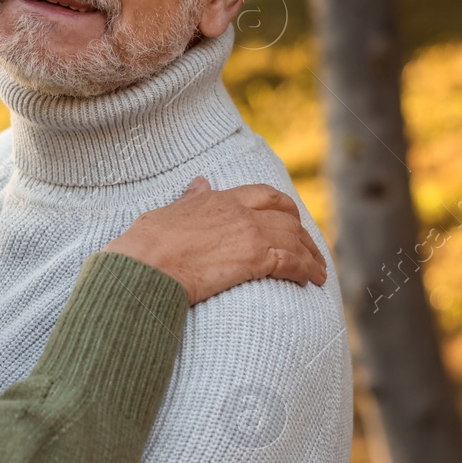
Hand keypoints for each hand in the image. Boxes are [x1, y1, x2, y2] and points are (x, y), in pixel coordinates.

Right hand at [104, 177, 327, 304]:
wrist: (143, 266)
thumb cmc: (144, 246)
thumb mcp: (167, 212)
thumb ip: (189, 199)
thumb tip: (199, 182)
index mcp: (218, 199)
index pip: (262, 194)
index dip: (282, 207)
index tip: (291, 220)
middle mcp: (238, 211)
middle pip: (285, 215)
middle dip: (302, 232)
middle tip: (310, 248)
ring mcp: (249, 233)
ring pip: (294, 238)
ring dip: (311, 255)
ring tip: (319, 271)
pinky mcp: (254, 259)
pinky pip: (292, 262)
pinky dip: (307, 270)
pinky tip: (312, 280)